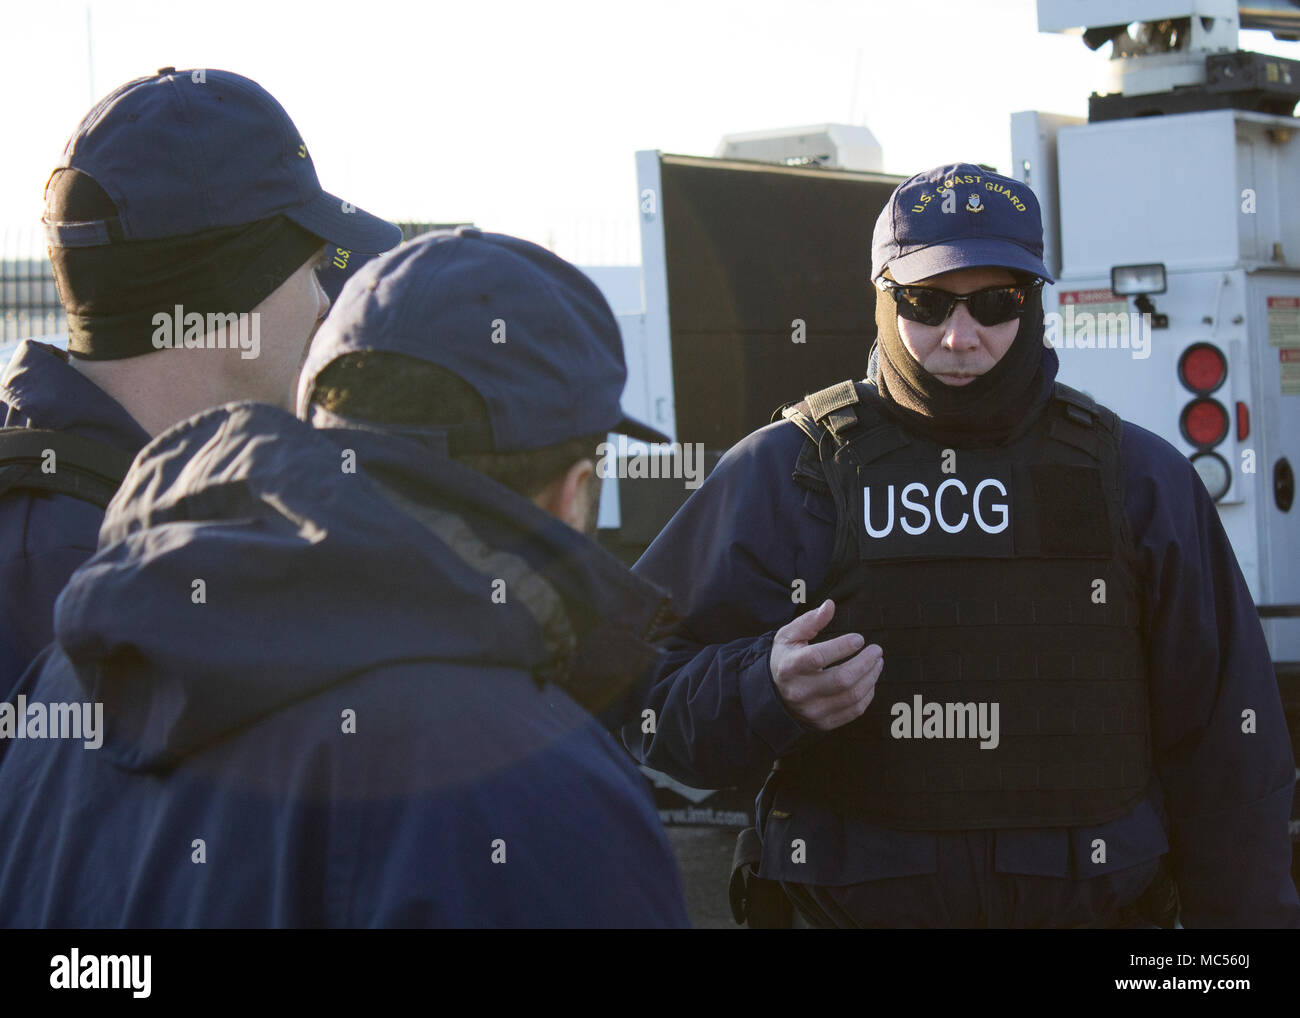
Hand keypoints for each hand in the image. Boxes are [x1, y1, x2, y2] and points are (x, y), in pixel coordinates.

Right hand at [769, 599, 882, 730]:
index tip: (859, 639)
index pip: (818, 657)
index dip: (842, 647)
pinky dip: (868, 694)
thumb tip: (830, 605)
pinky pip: (854, 710)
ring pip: (851, 696)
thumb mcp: (788, 636)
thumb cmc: (786, 659)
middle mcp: (800, 691)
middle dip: (865, 663)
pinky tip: (870, 681)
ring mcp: (813, 710)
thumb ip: (810, 621)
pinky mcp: (824, 722)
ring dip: (871, 677)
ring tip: (877, 662)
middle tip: (877, 650)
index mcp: (790, 667)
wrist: (774, 696)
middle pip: (841, 680)